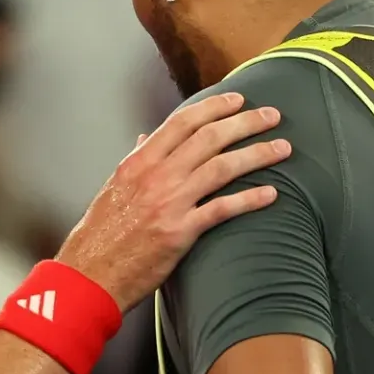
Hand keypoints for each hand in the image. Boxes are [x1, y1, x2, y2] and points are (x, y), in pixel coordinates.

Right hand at [58, 93, 286, 308]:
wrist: (90, 274)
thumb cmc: (100, 234)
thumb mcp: (113, 188)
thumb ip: (134, 162)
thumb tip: (144, 139)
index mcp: (139, 162)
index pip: (182, 121)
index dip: (214, 106)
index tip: (238, 100)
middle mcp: (156, 176)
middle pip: (210, 137)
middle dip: (246, 122)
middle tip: (272, 115)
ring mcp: (169, 203)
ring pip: (222, 167)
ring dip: (257, 154)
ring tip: (283, 148)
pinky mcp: (180, 233)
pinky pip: (222, 209)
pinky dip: (250, 199)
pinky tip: (271, 194)